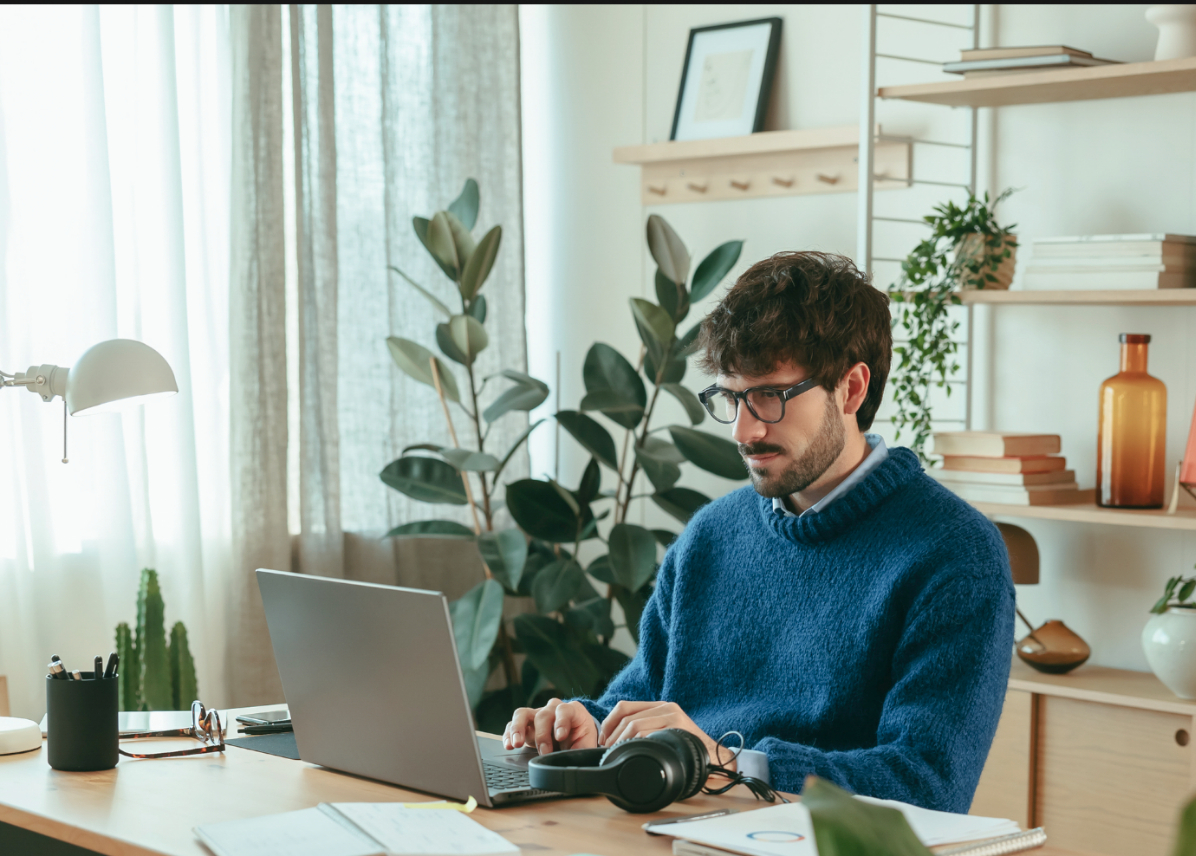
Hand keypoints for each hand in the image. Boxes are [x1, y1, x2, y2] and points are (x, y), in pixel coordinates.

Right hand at [502, 698, 597, 754]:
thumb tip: (576, 764)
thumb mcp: (586, 744)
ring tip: (516, 743)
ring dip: (518, 728)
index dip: (561, 722)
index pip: (564, 710)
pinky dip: (509, 734)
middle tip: (544, 751)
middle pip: (542, 715)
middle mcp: (552, 710)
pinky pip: (512, 724)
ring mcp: (536, 715)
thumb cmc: (580, 738)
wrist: (574, 736)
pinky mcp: (525, 724)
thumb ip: (582, 751)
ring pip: (522, 714)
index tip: (560, 737)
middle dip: (542, 735)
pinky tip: (508, 745)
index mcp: (571, 711)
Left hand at [599, 700, 734, 769]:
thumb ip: (647, 730)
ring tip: (616, 753)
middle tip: (606, 750)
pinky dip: (633, 744)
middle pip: (626, 716)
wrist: (715, 757)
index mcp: (661, 706)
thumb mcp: (665, 733)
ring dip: (619, 741)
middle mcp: (666, 707)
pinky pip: (647, 734)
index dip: (609, 722)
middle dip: (611, 735)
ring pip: (634, 725)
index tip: (603, 738)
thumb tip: (615, 740)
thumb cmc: (687, 749)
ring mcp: (672, 716)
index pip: (624, 707)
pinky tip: (632, 753)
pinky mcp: (677, 727)